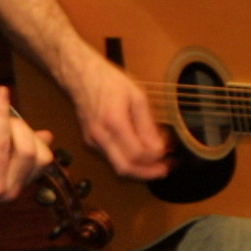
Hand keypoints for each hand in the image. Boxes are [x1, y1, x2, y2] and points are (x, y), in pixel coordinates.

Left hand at [0, 88, 54, 227]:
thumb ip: (19, 155)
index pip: (43, 159)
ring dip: (2, 113)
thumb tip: (47, 135)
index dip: (33, 136)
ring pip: (4, 143)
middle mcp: (9, 189)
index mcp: (18, 186)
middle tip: (4, 112)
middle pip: (29, 151)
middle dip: (19, 124)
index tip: (16, 122)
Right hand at [65, 49, 169, 181]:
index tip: (168, 152)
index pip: (137, 153)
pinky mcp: (91, 142)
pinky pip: (112, 159)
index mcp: (113, 122)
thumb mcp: (137, 96)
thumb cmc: (109, 81)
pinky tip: (140, 153)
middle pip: (125, 168)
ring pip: (118, 167)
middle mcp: (100, 136)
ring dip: (139, 169)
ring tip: (157, 162)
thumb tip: (159, 147)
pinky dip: (129, 160)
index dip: (155, 157)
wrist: (81, 76)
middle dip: (148, 173)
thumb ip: (148, 124)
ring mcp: (93, 141)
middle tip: (165, 169)